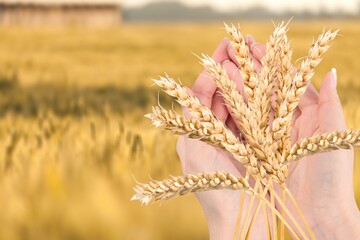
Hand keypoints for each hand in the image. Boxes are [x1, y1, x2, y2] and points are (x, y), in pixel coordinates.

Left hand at [176, 38, 269, 239]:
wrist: (239, 217)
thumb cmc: (212, 186)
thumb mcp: (195, 149)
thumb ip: (192, 118)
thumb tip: (185, 88)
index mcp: (198, 132)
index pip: (202, 95)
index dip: (210, 71)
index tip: (219, 50)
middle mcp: (217, 132)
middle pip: (222, 95)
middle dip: (228, 71)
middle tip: (236, 48)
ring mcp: (237, 137)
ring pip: (239, 102)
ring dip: (243, 81)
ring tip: (248, 59)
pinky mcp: (255, 143)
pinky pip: (256, 116)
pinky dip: (258, 100)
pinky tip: (261, 83)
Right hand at [243, 39, 359, 238]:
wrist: (319, 216)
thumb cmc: (333, 178)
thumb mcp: (335, 135)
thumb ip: (330, 103)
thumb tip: (331, 71)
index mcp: (310, 118)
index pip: (289, 84)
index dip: (274, 66)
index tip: (256, 47)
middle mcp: (289, 126)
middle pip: (269, 94)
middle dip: (253, 73)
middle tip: (235, 54)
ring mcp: (272, 140)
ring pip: (255, 110)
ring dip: (241, 92)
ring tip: (225, 71)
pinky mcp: (259, 154)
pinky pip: (245, 131)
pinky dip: (234, 117)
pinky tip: (222, 102)